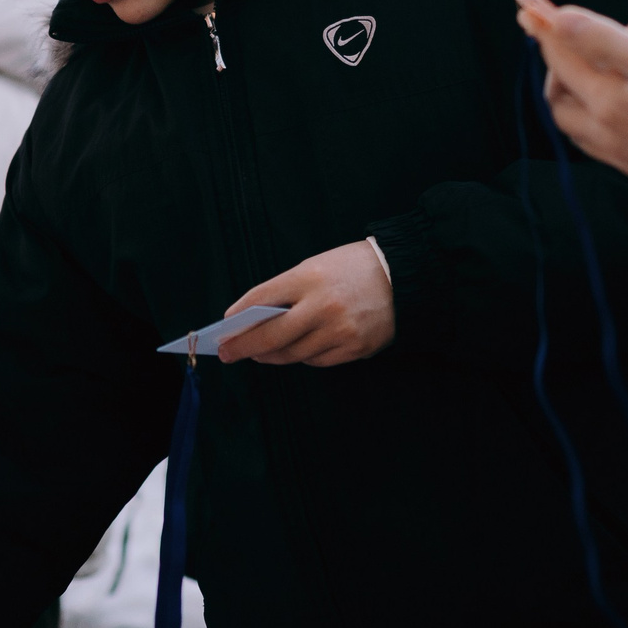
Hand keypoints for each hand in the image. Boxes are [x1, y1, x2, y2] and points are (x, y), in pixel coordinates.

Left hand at [217, 241, 393, 365]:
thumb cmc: (354, 268)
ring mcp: (340, 330)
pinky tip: (297, 351)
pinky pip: (318, 361)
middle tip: (228, 353)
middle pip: (272, 336)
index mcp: (309, 277)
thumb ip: (288, 290)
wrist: (404, 276)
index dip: (238, 316)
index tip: (224, 327)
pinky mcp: (355, 348)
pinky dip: (304, 357)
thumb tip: (256, 319)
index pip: (261, 298)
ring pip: (293, 354)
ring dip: (272, 356)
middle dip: (244, 347)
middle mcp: (322, 306)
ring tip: (259, 354)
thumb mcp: (317, 266)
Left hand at [517, 0, 627, 193]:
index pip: (562, 57)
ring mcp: (623, 156)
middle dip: (559, 61)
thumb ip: (606, 40)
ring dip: (576, 88)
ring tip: (593, 64)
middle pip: (559, 93)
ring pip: (577, 119)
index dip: (547, 27)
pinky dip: (595, 112)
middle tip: (570, 37)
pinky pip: (598, 139)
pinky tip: (614, 100)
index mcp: (608, 105)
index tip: (532, 5)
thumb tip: (556, 19)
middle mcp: (607, 135)